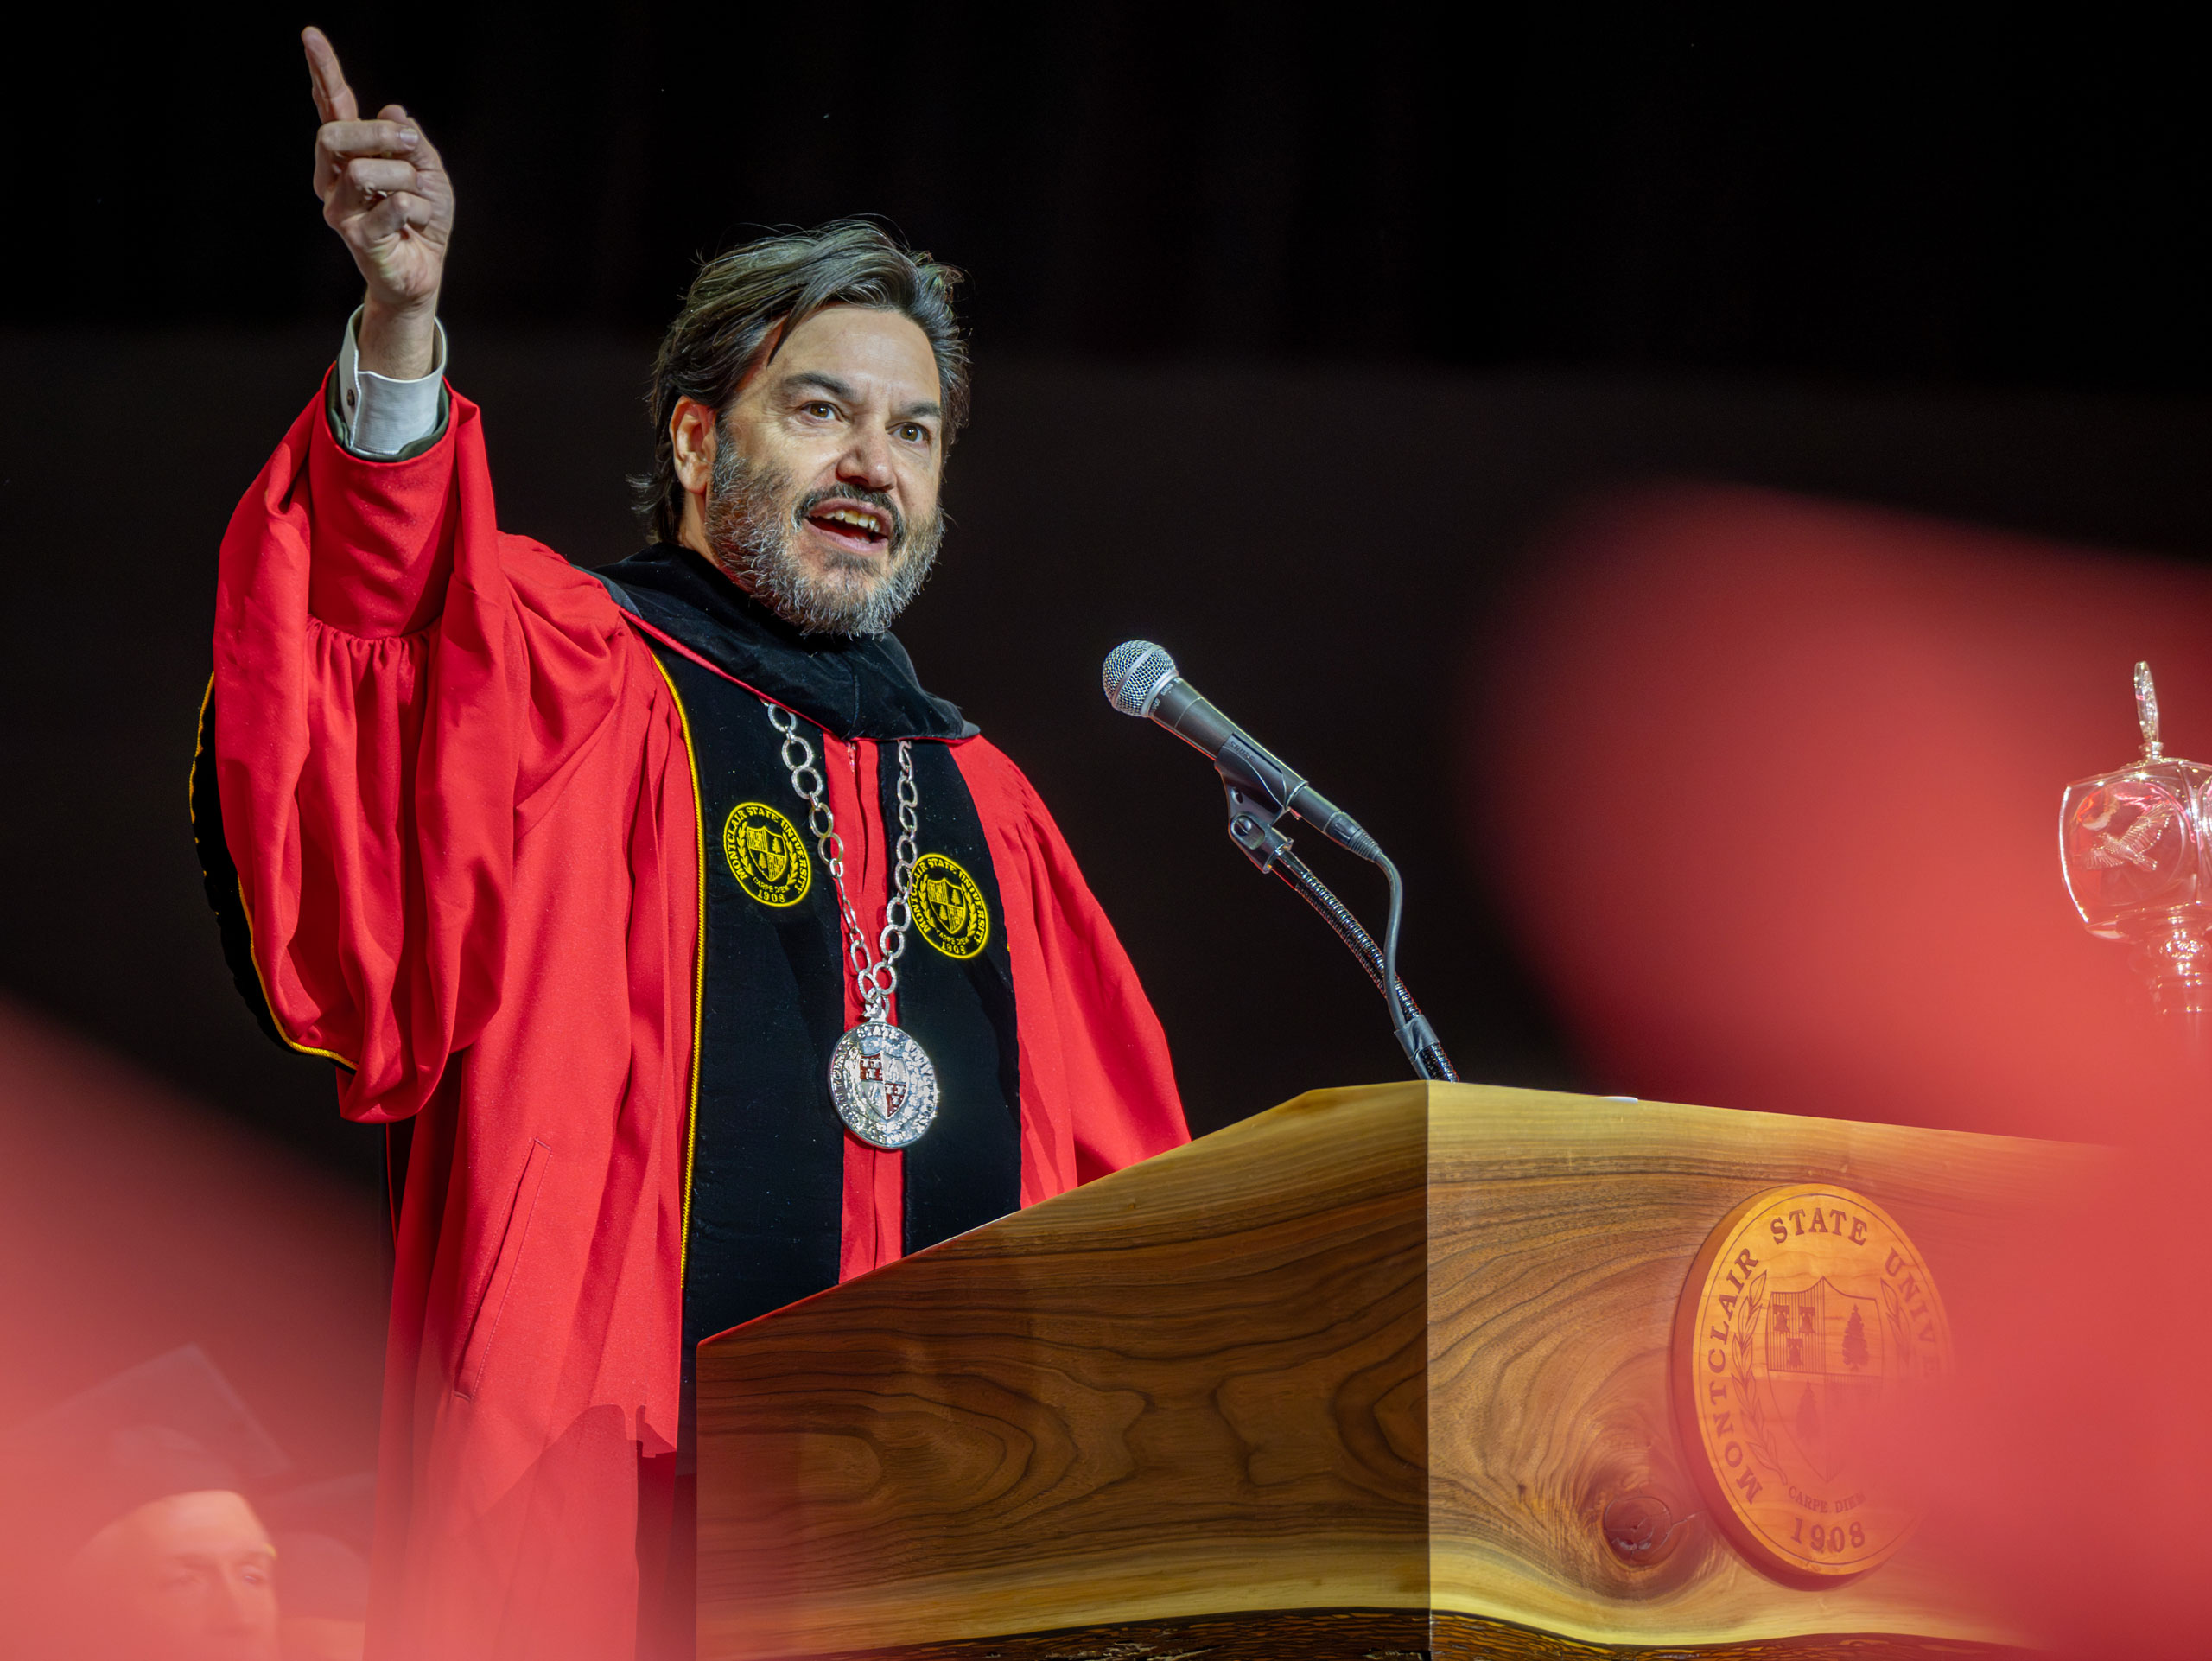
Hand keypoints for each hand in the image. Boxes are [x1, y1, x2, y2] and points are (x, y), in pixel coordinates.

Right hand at [305, 27, 452, 377]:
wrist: (424, 272)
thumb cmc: (422, 221)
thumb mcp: (429, 172)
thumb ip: (411, 142)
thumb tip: (392, 110)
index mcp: (349, 156)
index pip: (331, 107)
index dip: (322, 72)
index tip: (311, 35)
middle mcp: (333, 179)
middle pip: (333, 132)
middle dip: (379, 134)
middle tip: (411, 147)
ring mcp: (339, 208)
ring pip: (366, 169)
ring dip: (408, 179)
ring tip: (419, 201)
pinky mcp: (355, 236)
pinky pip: (396, 204)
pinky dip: (420, 210)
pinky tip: (417, 225)